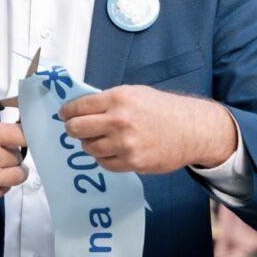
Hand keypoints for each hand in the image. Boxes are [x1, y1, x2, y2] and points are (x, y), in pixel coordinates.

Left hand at [59, 86, 235, 173]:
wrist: (191, 129)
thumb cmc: (163, 109)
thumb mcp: (135, 93)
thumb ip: (109, 101)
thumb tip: (82, 108)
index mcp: (119, 99)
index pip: (79, 106)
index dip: (67, 111)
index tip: (64, 114)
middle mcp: (119, 121)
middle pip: (76, 128)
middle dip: (72, 129)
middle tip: (74, 129)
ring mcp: (125, 144)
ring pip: (88, 148)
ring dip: (89, 144)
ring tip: (98, 139)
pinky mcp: (132, 163)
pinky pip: (104, 163)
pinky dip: (104, 157)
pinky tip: (112, 150)